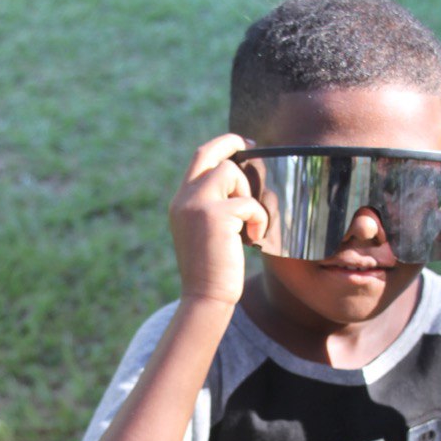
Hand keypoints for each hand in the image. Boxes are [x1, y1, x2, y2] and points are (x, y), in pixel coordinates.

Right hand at [169, 134, 268, 306]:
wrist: (206, 297)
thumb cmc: (213, 271)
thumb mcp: (208, 232)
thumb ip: (214, 207)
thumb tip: (241, 184)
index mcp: (181, 203)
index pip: (199, 160)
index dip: (221, 146)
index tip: (242, 147)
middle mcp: (184, 199)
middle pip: (209, 153)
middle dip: (232, 143)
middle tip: (255, 147)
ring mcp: (196, 205)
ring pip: (230, 172)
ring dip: (248, 194)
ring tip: (249, 223)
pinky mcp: (214, 216)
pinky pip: (249, 202)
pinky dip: (259, 218)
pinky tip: (254, 239)